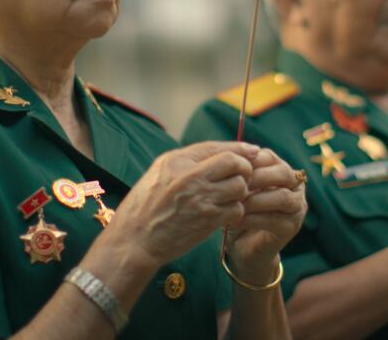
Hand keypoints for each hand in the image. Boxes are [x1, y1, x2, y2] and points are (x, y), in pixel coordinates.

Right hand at [106, 141, 258, 267]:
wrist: (135, 241)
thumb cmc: (144, 208)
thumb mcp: (159, 173)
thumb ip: (186, 162)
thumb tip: (218, 154)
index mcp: (176, 161)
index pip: (216, 147)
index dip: (238, 148)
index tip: (252, 151)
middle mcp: (189, 176)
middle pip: (233, 162)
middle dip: (244, 168)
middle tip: (243, 177)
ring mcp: (199, 199)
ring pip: (239, 186)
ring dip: (241, 192)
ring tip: (232, 197)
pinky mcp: (207, 220)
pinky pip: (236, 209)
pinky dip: (236, 211)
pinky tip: (227, 213)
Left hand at [227, 148, 306, 282]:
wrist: (242, 245)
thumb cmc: (238, 209)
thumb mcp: (237, 187)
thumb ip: (239, 170)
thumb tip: (230, 153)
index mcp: (281, 169)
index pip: (270, 157)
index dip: (250, 160)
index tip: (230, 167)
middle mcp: (295, 185)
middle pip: (283, 174)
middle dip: (257, 178)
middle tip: (234, 185)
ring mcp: (297, 207)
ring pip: (282, 197)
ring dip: (256, 200)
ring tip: (235, 203)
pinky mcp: (292, 227)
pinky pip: (275, 219)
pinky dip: (253, 218)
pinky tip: (236, 220)